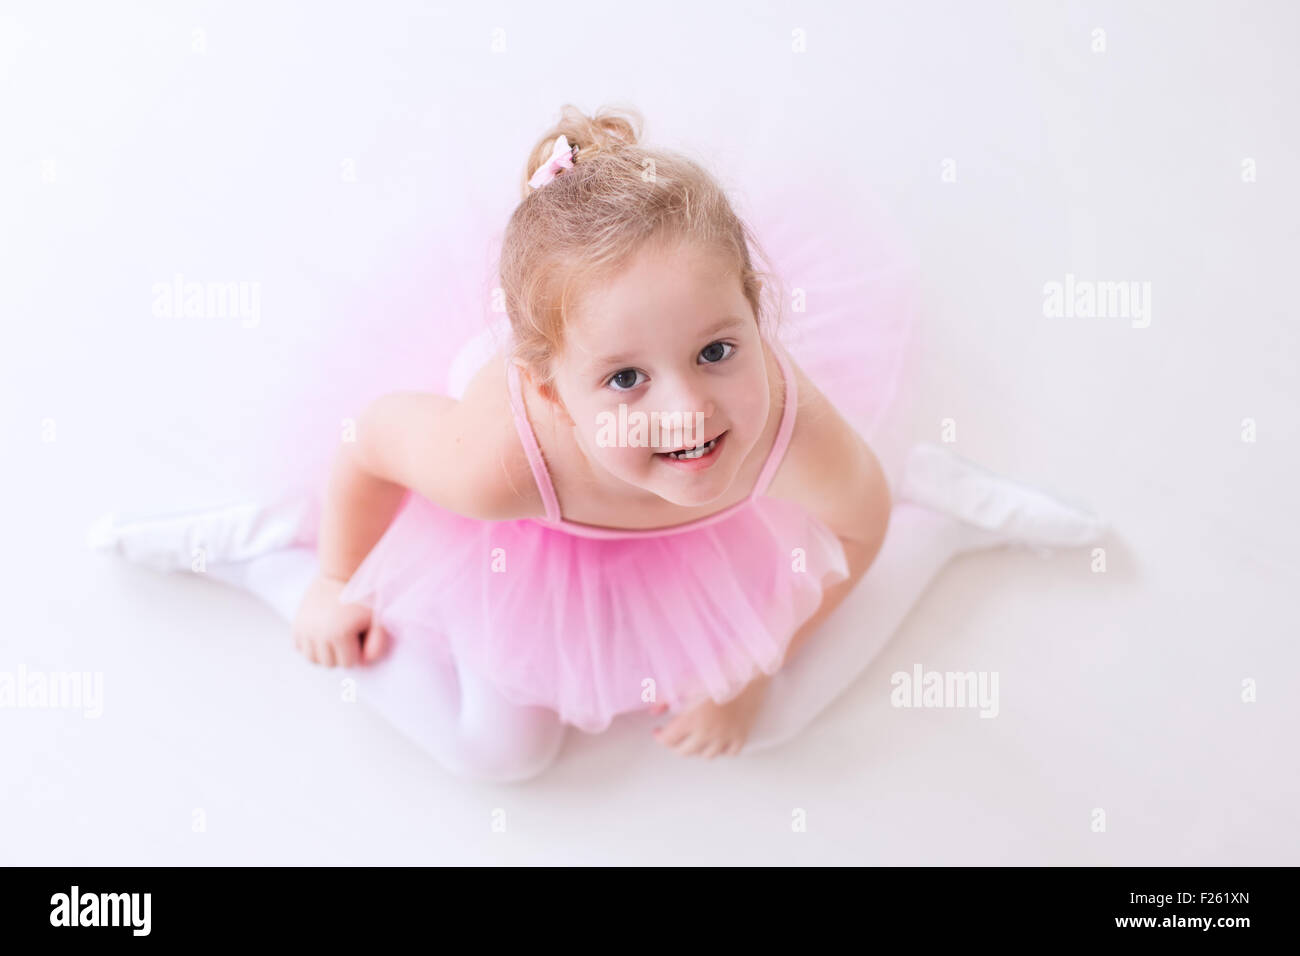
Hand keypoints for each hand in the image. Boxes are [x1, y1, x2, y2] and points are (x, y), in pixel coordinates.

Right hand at [290, 572, 388, 667]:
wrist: (341, 573)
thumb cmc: (363, 597)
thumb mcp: (377, 619)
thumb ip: (378, 644)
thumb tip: (364, 663)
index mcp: (339, 634)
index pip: (348, 664)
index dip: (357, 650)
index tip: (360, 632)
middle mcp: (318, 634)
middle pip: (329, 664)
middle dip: (341, 654)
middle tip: (348, 632)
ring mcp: (304, 630)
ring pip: (313, 659)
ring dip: (324, 653)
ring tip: (335, 636)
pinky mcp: (296, 625)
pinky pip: (300, 648)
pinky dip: (310, 645)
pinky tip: (321, 633)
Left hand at [651, 674, 771, 757]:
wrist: (748, 670)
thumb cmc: (717, 672)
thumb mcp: (686, 682)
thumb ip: (665, 698)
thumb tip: (652, 711)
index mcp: (692, 720)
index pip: (668, 740)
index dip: (659, 736)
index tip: (657, 731)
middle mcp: (708, 733)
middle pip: (685, 752)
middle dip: (675, 745)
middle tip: (673, 736)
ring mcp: (726, 736)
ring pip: (707, 755)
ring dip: (697, 748)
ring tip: (694, 737)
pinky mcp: (742, 735)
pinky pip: (730, 752)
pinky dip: (721, 749)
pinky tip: (716, 739)